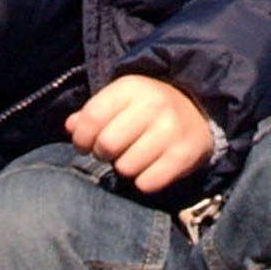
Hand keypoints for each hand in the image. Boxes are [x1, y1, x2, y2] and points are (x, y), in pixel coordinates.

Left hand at [67, 75, 214, 193]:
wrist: (198, 110)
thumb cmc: (148, 107)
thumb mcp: (121, 100)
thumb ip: (92, 112)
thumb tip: (71, 127)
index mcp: (133, 86)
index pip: (92, 116)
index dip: (81, 137)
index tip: (84, 144)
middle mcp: (154, 104)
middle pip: (107, 144)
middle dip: (102, 153)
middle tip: (111, 151)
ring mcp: (171, 130)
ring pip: (125, 167)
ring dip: (124, 167)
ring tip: (134, 156)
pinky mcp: (184, 155)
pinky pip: (147, 183)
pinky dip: (143, 180)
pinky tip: (149, 167)